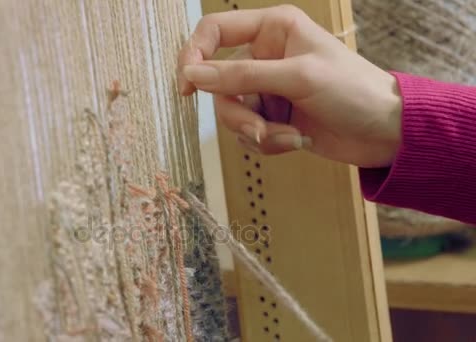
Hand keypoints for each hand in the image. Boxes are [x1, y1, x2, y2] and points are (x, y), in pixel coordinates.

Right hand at [177, 5, 401, 167]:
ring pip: (232, 112)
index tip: (186, 87)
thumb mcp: (297, 77)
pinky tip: (296, 139)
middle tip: (258, 130)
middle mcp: (265, 55)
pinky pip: (248, 132)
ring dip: (257, 132)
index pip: (214, 31)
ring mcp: (267, 88)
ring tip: (288, 136)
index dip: (194, 56)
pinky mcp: (272, 116)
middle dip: (238, 113)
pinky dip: (268, 142)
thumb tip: (192, 75)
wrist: (385, 132)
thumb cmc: (354, 90)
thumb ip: (241, 76)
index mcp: (272, 29)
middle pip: (219, 84)